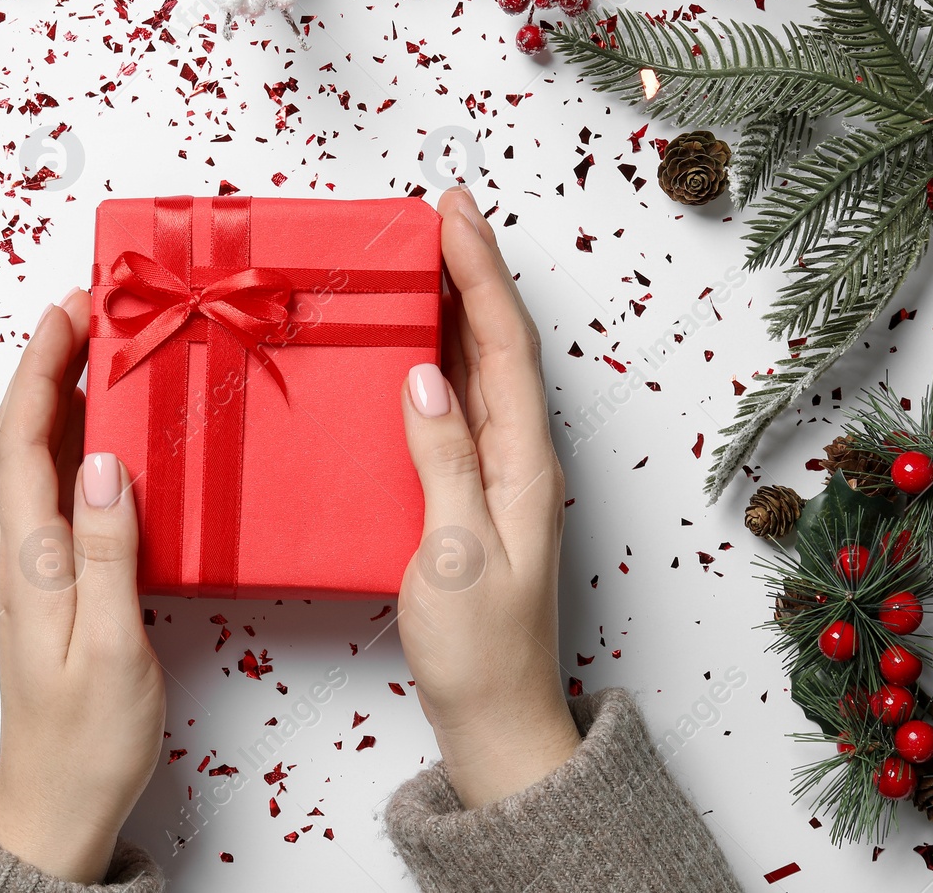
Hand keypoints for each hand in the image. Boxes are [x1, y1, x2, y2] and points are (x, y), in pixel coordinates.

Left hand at [0, 289, 165, 882]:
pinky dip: (76, 442)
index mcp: (30, 559)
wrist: (56, 808)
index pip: (23, 438)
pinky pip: (56, 490)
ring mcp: (34, 566)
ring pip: (37, 458)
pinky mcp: (54, 581)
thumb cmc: (86, 740)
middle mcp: (21, 552)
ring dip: (61, 395)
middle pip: (20, 434)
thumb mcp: (109, 647)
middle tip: (95, 309)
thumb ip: (107, 553)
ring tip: (105, 350)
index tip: (74, 307)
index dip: (43, 365)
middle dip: (48, 361)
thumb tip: (104, 460)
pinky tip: (110, 437)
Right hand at [396, 186, 580, 808]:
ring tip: (419, 257)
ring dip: (453, 306)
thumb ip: (444, 462)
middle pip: (496, 342)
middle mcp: (518, 456)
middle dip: (470, 270)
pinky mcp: (471, 492)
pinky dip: (435, 359)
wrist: (497, 718)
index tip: (451, 215)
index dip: (480, 273)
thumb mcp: (455, 555)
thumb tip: (422, 376)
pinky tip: (409, 349)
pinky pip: (456, 405)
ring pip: (477, 368)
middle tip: (433, 213)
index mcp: (523, 463)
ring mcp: (497, 473)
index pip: (503, 345)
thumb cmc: (479, 650)